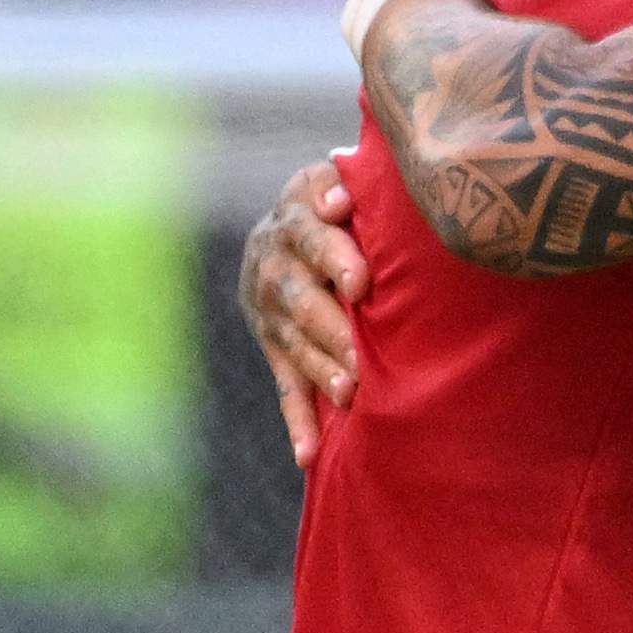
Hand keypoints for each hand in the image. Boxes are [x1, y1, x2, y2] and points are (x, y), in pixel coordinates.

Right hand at [241, 152, 367, 465]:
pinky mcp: (273, 346)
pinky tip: (307, 456)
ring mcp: (269, 312)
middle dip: (332, 330)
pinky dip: (297, 422)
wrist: (284, 231)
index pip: (311, 237)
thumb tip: (340, 201)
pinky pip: (284, 386)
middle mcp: (272, 266)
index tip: (362, 283)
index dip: (335, 259)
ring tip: (350, 395)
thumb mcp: (333, 177)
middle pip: (299, 300)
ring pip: (293, 345)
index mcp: (294, 219)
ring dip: (320, 371)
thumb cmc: (336, 200)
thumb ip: (340, 182)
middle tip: (364, 357)